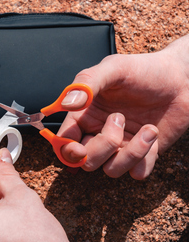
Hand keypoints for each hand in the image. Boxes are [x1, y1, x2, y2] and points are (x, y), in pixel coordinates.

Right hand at [58, 34, 188, 178]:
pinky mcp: (143, 153)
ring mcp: (121, 145)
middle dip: (103, 146)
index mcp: (85, 114)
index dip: (66, 150)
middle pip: (86, 161)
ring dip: (130, 152)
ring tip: (146, 127)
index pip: (64, 141)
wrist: (180, 78)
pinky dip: (145, 158)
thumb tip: (66, 104)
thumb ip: (87, 83)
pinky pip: (137, 172)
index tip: (78, 148)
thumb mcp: (113, 68)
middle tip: (119, 117)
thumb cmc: (143, 70)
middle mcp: (99, 132)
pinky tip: (152, 133)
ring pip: (111, 170)